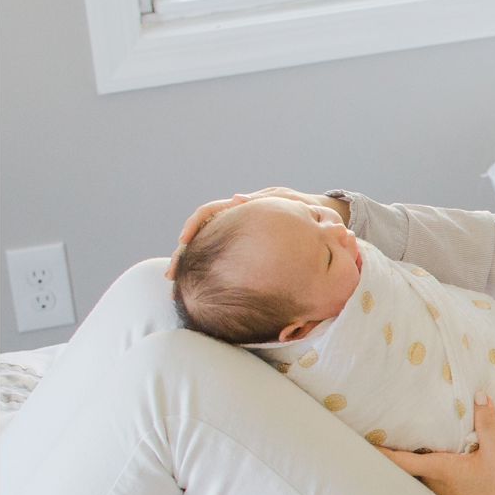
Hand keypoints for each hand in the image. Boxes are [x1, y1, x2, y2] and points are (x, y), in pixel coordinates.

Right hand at [167, 187, 351, 278]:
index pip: (209, 212)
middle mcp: (235, 224)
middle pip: (200, 238)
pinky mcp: (245, 254)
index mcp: (242, 208)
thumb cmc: (308, 210)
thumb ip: (270, 201)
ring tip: (180, 290)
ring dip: (192, 271)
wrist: (323, 222)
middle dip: (183, 256)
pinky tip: (204, 295)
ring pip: (208, 253)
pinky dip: (213, 278)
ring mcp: (238, 239)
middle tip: (171, 275)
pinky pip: (224, 265)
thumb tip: (236, 199)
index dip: (194, 226)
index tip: (183, 241)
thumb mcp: (290, 202)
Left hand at [380, 392, 494, 494]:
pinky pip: (437, 486)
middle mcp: (436, 486)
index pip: (402, 460)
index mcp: (440, 470)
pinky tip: (445, 469)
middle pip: (409, 469)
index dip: (381, 451)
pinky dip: (433, 475)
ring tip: (413, 448)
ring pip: (423, 478)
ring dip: (417, 465)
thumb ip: (487, 423)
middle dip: (398, 455)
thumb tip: (478, 395)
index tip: (362, 443)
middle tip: (387, 437)